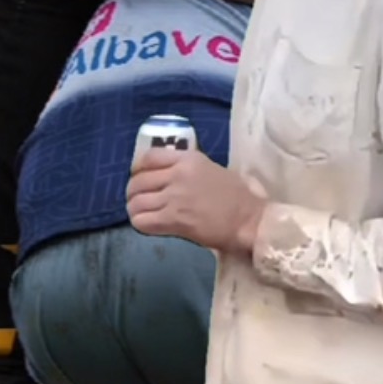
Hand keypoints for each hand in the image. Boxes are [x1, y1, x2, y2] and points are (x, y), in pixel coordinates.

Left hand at [126, 150, 264, 256]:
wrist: (249, 219)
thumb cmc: (238, 196)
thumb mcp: (212, 169)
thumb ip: (187, 169)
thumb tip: (168, 175)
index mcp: (188, 159)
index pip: (148, 157)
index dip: (137, 169)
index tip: (139, 177)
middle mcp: (177, 175)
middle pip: (137, 181)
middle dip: (133, 193)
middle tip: (139, 200)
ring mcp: (174, 198)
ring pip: (136, 202)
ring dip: (135, 209)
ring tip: (142, 214)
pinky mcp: (174, 220)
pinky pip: (142, 221)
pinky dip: (140, 224)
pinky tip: (148, 226)